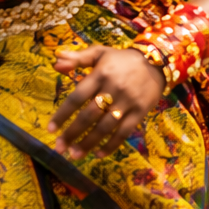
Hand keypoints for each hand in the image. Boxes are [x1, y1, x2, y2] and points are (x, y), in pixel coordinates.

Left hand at [49, 46, 165, 159]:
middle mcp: (113, 89)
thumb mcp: (100, 53)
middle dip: (72, 134)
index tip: (50, 129)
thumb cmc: (122, 59)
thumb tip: (56, 63)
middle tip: (59, 148)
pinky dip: (111, 145)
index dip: (62, 114)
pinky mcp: (140, 111)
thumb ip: (77, 58)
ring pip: (105, 127)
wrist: (157, 60)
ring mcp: (128, 101)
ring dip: (88, 143)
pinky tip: (98, 154)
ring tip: (75, 155)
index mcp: (101, 74)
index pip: (77, 97)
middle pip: (89, 115)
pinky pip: (124, 132)